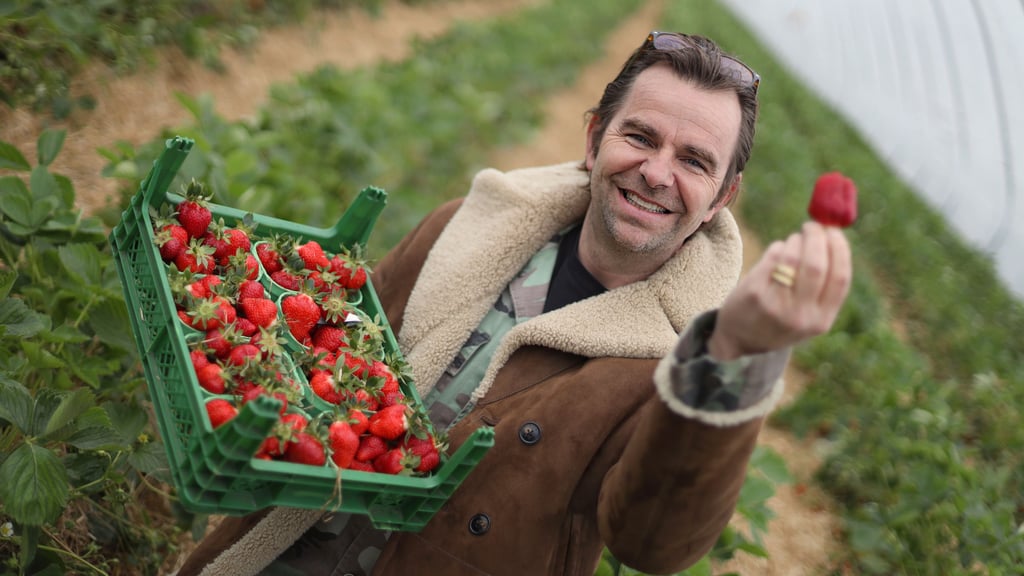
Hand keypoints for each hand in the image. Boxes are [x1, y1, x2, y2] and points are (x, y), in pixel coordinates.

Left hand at [708, 221, 851, 359]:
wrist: (737, 340)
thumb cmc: (779, 319)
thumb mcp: (807, 316)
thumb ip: (823, 287)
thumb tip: (832, 237)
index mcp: (821, 321)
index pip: (840, 278)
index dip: (840, 249)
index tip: (835, 231)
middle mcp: (801, 316)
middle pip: (817, 265)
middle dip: (817, 238)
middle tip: (813, 226)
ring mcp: (776, 305)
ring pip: (793, 258)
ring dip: (795, 241)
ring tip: (794, 240)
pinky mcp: (754, 294)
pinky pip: (772, 259)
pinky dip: (778, 248)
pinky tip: (778, 250)